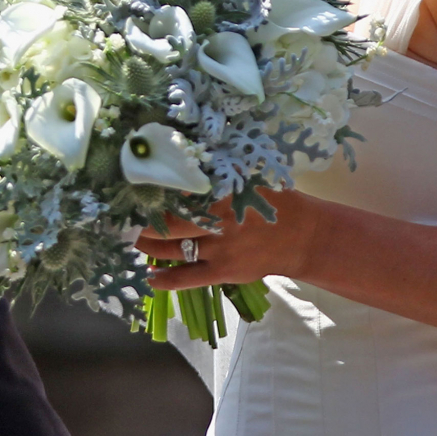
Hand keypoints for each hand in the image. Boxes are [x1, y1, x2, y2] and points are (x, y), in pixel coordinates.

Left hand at [136, 188, 320, 289]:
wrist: (301, 235)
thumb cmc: (275, 202)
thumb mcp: (251, 179)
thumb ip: (224, 174)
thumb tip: (194, 162)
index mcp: (222, 194)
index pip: (179, 194)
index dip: (156, 194)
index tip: (137, 189)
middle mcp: (216, 221)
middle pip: (169, 224)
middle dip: (145, 222)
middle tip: (128, 218)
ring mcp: (218, 248)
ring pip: (173, 250)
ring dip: (150, 247)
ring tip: (136, 241)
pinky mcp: (221, 271)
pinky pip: (187, 278)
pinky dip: (166, 280)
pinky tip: (150, 278)